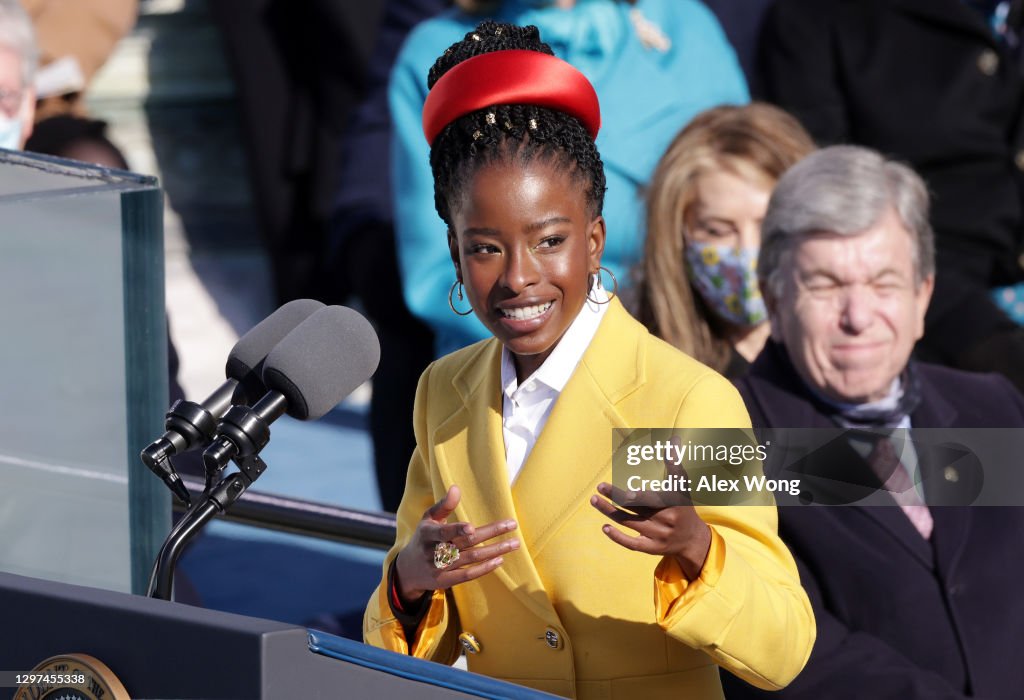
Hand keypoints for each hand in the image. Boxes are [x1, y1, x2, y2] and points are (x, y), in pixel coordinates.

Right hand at [394, 485, 518, 602]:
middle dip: (491, 533)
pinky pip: (468, 576)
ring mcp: (440, 568)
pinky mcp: (445, 581)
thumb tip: (456, 488)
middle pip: (466, 543)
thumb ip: (443, 505)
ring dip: (494, 551)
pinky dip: (484, 568)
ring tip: (514, 543)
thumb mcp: (428, 520)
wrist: (408, 570)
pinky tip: (500, 560)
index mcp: (428, 534)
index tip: (471, 528)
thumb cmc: (423, 538)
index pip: (444, 532)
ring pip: (471, 559)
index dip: (457, 530)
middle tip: (512, 525)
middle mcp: (434, 552)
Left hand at [590, 439, 710, 579]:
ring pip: (629, 522)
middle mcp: (665, 519)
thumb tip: (673, 439)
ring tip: (594, 500)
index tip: (626, 490)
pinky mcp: (651, 548)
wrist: (693, 540)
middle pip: (636, 507)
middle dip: (617, 497)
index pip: (653, 497)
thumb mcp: (682, 485)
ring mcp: (657, 535)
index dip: (638, 495)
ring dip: (609, 511)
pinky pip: (632, 544)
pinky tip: (604, 527)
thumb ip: (675, 463)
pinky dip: (617, 537)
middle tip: (600, 486)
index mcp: (672, 503)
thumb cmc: (684, 506)